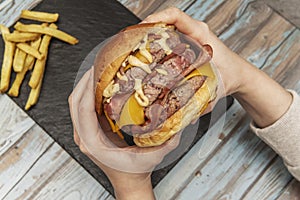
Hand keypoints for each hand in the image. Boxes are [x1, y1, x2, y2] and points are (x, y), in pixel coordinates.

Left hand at [68, 67, 179, 198]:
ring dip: (85, 85)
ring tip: (98, 71)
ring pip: (75, 104)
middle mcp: (83, 138)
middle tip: (98, 66)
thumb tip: (180, 123)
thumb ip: (168, 141)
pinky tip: (101, 85)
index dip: (87, 88)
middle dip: (84, 81)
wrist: (128, 180)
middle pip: (74, 102)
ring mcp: (83, 134)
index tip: (96, 72)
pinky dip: (88, 93)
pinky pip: (82, 108)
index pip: (83, 111)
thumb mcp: (154, 156)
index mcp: (93, 144)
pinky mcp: (88, 130)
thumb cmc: (135, 171)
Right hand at [143, 7, 291, 126]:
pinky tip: (147, 57)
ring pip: (165, 29)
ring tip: (134, 50)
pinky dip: (156, 43)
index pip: (176, 17)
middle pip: (165, 21)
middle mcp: (194, 32)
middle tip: (130, 43)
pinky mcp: (186, 43)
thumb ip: (203, 101)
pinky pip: (168, 37)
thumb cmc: (230, 76)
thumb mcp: (217, 88)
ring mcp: (189, 36)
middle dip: (146, 29)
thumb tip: (186, 116)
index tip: (142, 27)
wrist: (238, 74)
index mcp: (201, 35)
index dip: (157, 18)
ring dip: (149, 36)